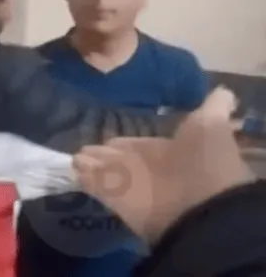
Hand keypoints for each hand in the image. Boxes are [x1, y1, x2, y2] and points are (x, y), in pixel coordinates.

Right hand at [73, 87, 254, 242]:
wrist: (199, 205)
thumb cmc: (205, 162)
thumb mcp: (212, 126)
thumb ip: (214, 108)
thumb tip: (224, 91)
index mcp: (168, 152)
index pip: (140, 145)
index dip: (127, 142)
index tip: (111, 138)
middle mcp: (147, 167)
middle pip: (120, 159)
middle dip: (104, 153)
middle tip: (86, 147)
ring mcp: (128, 183)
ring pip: (105, 170)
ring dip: (90, 163)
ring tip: (74, 157)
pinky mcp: (112, 197)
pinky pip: (94, 184)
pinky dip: (84, 177)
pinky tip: (72, 169)